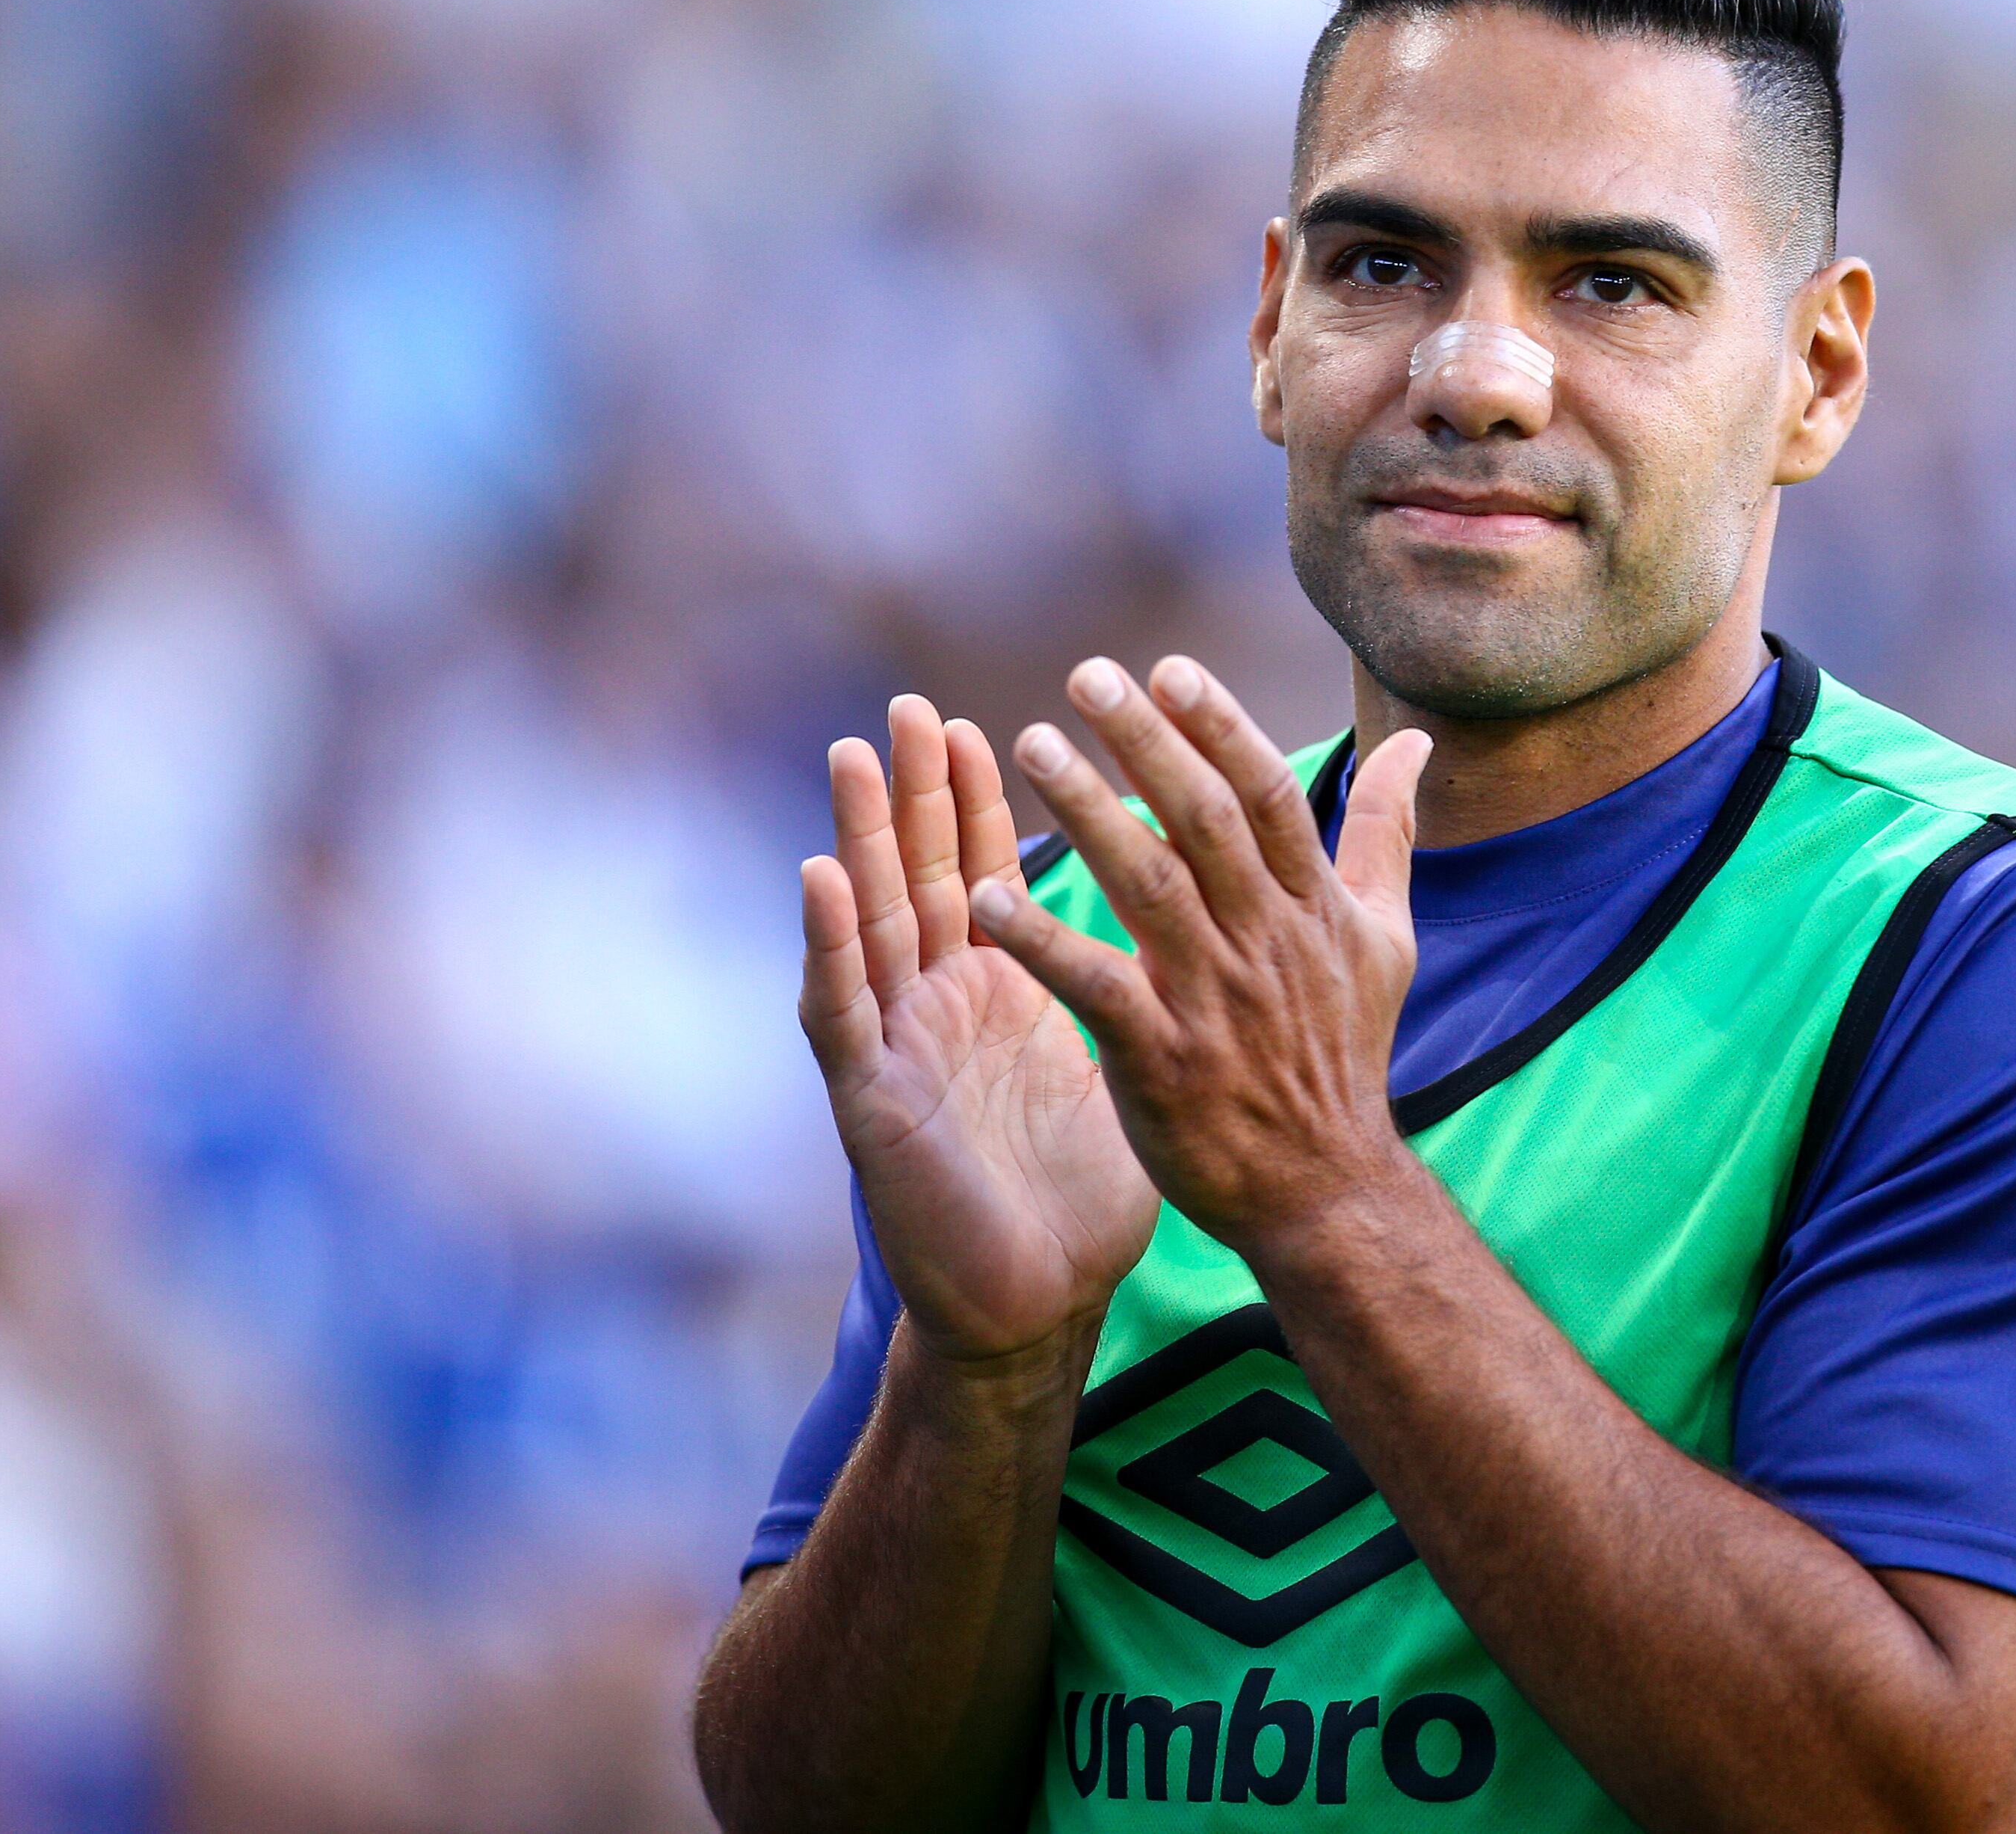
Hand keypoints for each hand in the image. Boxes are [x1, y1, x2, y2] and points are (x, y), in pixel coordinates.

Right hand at [800, 697, 1156, 1363]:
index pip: (982, 876)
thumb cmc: (1077, 1195)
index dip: (979, 803)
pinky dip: (828, 943)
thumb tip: (1195, 934)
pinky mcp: (871, 1102)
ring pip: (868, 924)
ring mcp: (899, 1048)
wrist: (1038, 1306)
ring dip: (858, 839)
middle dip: (913, 794)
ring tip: (855, 759)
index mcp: (997, 994)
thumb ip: (1136, 988)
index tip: (984, 723)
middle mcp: (938, 1007)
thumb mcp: (1119, 1064)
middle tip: (907, 709)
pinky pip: (840, 1011)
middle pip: (919, 878)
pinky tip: (820, 879)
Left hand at [967, 656, 1430, 1254]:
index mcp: (1313, 907)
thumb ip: (1388, 834)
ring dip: (1090, 812)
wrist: (1327, 1192)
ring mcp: (1215, 999)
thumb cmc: (1343, 1056)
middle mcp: (1266, 940)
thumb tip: (1418, 743)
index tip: (1167, 669)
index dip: (1219, 726)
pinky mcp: (1162, 1059)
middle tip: (1084, 677)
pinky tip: (987, 898)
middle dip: (1145, 743)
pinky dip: (1042, 939)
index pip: (1268, 795)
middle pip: (1205, 821)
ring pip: (1150, 884)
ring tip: (1033, 746)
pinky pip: (1096, 985)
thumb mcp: (1387, 940)